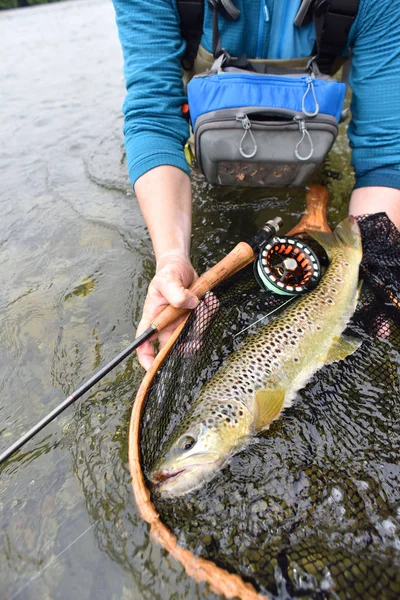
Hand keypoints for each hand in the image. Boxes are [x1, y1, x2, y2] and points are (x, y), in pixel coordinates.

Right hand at [136, 254, 198, 370]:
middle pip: (174, 346)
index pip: (144, 343)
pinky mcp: (194, 317)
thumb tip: (189, 304)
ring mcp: (181, 322)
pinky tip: (209, 300)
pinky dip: (210, 312)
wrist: (180, 265)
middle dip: (188, 344)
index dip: (147, 358)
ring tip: (205, 303)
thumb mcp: (168, 280)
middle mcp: (166, 324)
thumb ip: (176, 293)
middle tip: (197, 339)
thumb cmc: (168, 273)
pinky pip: (205, 323)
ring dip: (203, 322)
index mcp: (153, 318)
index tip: (153, 367)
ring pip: (193, 335)